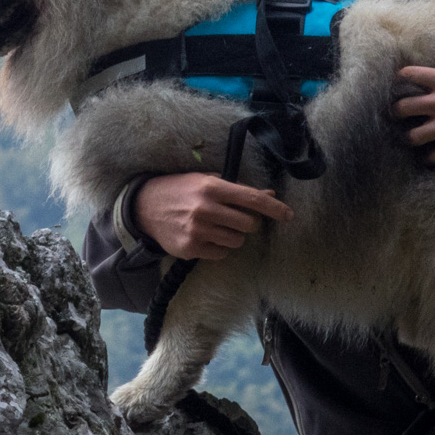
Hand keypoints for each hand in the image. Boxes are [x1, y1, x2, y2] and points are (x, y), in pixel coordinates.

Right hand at [135, 173, 293, 260]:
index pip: (252, 199)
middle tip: (233, 218)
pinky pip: (221, 253)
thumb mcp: (206, 181)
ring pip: (237, 241)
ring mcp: (197, 230)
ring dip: (232, 236)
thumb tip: (270, 194)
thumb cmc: (180, 190)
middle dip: (247, 223)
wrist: (144, 207)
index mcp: (212, 187)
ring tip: (215, 227)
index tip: (289, 215)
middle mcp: (205, 209)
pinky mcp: (190, 248)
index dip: (275, 208)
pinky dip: (218, 247)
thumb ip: (237, 190)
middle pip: (249, 225)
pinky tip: (204, 237)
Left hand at [393, 48, 434, 162]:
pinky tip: (429, 154)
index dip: (401, 77)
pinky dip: (431, 157)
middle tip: (399, 112)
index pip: (411, 75)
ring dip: (410, 136)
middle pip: (404, 109)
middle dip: (397, 111)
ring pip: (414, 136)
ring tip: (411, 135)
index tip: (398, 80)